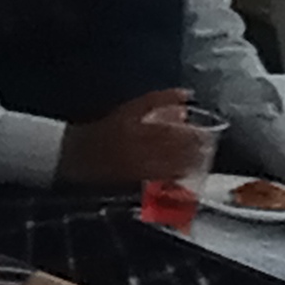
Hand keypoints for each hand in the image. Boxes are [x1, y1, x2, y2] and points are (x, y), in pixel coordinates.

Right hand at [55, 86, 203, 187]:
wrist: (77, 155)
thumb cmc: (107, 129)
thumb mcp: (130, 109)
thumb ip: (158, 100)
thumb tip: (186, 98)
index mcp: (137, 128)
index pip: (173, 133)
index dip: (192, 136)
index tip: (205, 134)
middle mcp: (137, 150)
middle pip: (174, 153)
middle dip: (194, 153)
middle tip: (207, 152)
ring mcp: (136, 171)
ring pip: (169, 171)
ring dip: (187, 169)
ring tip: (200, 165)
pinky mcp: (134, 187)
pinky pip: (159, 186)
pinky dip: (174, 184)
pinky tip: (183, 181)